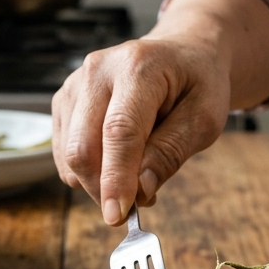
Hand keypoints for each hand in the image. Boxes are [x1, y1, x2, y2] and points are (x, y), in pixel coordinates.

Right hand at [52, 34, 230, 224]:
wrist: (183, 53)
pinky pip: (63, 152)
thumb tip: (140, 189)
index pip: (119, 131)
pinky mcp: (65, 101)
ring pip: (69, 154)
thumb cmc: (197, 83)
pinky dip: (88, 171)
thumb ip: (171, 151)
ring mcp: (76, 84)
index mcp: (139, 66)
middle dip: (104, 189)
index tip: (118, 215)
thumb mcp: (205, 118)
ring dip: (98, 182)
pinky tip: (116, 163)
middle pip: (83, 147)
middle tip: (137, 205)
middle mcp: (99, 70)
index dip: (116, 178)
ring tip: (135, 176)